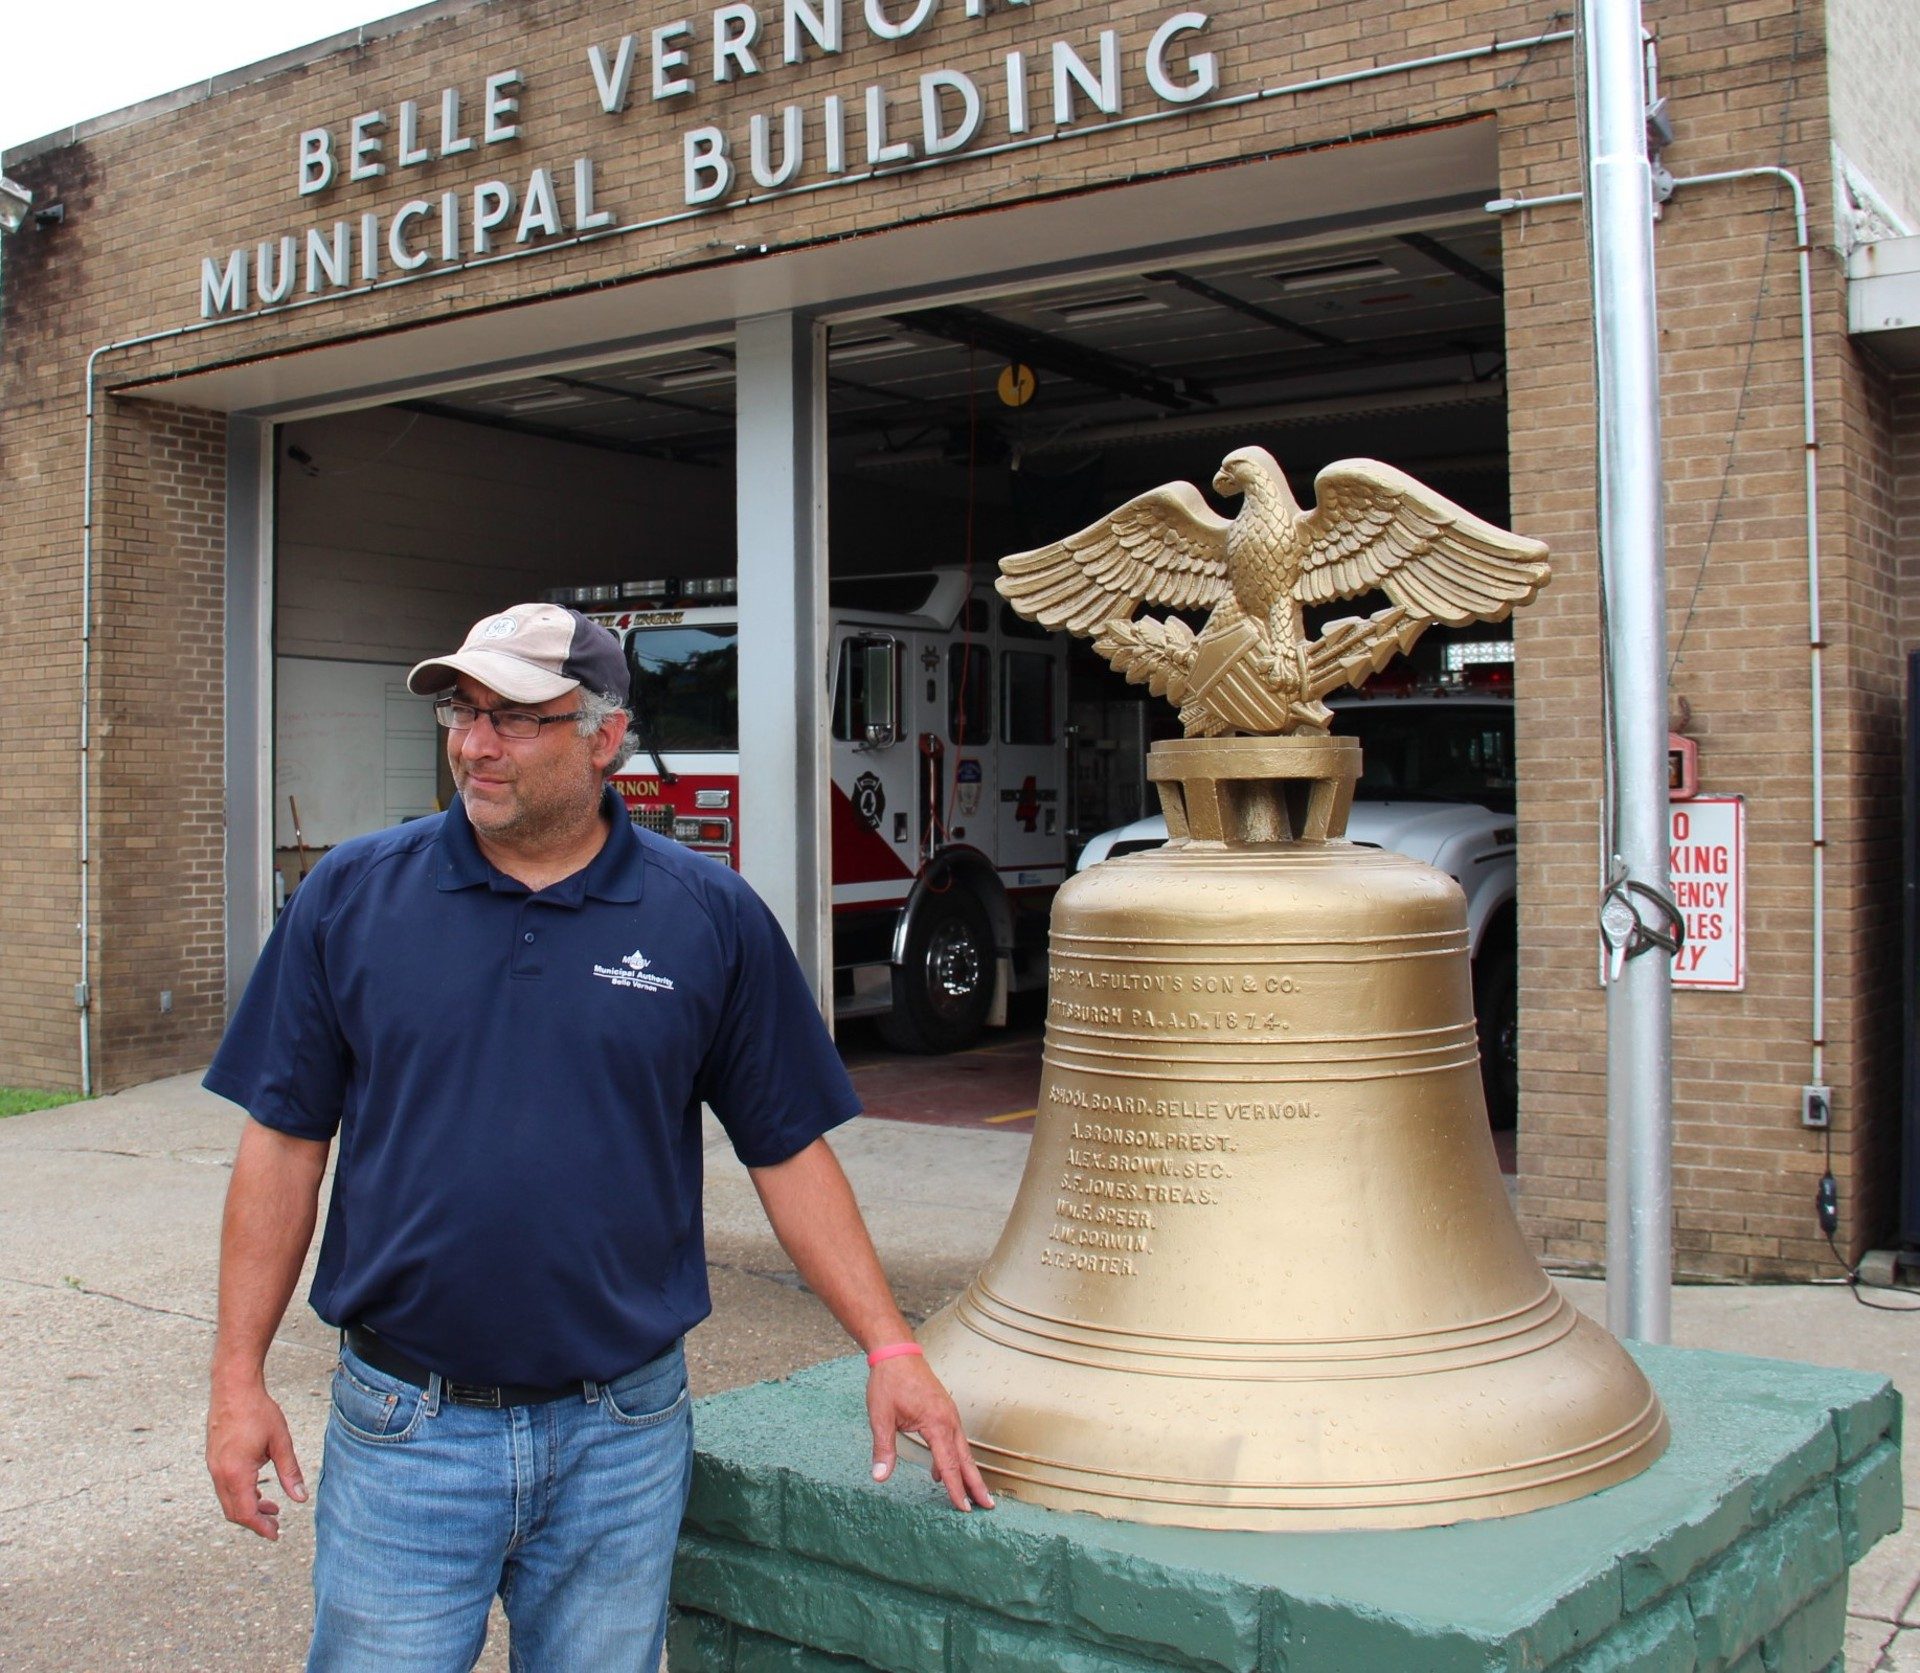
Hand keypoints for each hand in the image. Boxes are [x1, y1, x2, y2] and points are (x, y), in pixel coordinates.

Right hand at [206, 1377, 306, 1539]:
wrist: (233, 1388)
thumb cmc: (258, 1412)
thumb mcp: (280, 1442)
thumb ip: (289, 1472)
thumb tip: (301, 1498)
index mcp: (235, 1473)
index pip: (246, 1512)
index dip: (261, 1527)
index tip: (275, 1535)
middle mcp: (219, 1474)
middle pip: (234, 1511)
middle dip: (254, 1522)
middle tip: (276, 1526)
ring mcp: (214, 1467)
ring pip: (228, 1500)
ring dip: (248, 1508)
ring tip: (271, 1509)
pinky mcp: (214, 1459)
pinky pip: (225, 1487)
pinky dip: (240, 1495)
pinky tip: (257, 1490)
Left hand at [866, 1355, 993, 1511]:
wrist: (897, 1352)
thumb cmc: (889, 1382)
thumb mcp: (881, 1417)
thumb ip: (884, 1448)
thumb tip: (880, 1477)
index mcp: (936, 1423)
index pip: (948, 1464)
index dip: (956, 1489)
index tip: (964, 1509)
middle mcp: (949, 1420)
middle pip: (965, 1458)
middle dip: (976, 1484)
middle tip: (988, 1507)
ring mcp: (949, 1414)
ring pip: (962, 1449)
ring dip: (968, 1472)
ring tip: (975, 1494)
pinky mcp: (944, 1410)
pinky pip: (954, 1439)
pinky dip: (954, 1457)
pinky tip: (940, 1471)